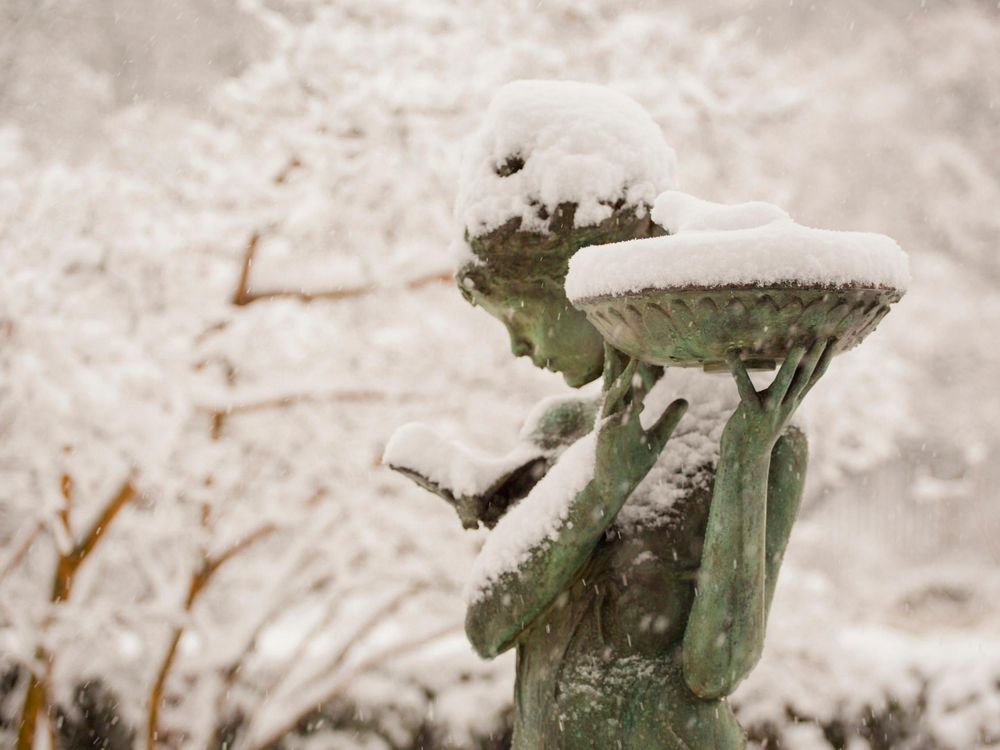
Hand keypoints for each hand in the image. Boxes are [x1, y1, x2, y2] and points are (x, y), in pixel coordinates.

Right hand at [593, 345, 687, 498]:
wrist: (608, 489)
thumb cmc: (628, 464)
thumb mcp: (655, 439)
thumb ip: (668, 419)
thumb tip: (685, 400)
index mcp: (625, 409)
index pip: (629, 378)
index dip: (632, 358)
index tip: (636, 334)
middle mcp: (614, 413)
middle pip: (615, 379)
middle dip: (618, 358)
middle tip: (620, 333)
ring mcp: (607, 425)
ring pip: (614, 398)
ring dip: (621, 382)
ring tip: (629, 365)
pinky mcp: (604, 442)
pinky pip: (611, 424)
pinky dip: (619, 414)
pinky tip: (628, 406)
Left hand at [723, 338, 836, 455]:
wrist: (746, 458)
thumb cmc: (758, 429)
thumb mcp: (777, 410)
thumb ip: (785, 394)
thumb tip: (791, 375)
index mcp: (793, 402)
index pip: (814, 377)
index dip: (825, 359)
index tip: (835, 339)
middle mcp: (786, 405)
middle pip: (805, 378)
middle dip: (815, 357)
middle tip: (825, 336)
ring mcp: (770, 409)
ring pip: (785, 384)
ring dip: (792, 365)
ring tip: (799, 346)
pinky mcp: (751, 412)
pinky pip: (745, 387)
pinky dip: (738, 369)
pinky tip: (731, 354)